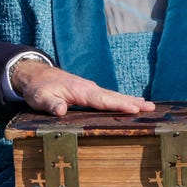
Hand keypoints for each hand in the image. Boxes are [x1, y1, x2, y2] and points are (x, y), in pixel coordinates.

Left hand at [11, 62, 154, 116]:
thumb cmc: (38, 88)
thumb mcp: (40, 98)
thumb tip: (61, 110)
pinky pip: (106, 97)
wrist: (34, 75)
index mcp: (79, 90)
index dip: (119, 105)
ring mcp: (88, 89)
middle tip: (152, 107)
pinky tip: (130, 104)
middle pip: (112, 96)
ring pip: (111, 96)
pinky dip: (119, 100)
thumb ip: (50, 104)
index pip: (102, 99)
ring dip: (129, 100)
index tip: (136, 108)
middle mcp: (87, 88)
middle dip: (132, 101)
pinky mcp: (87, 92)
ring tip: (148, 106)